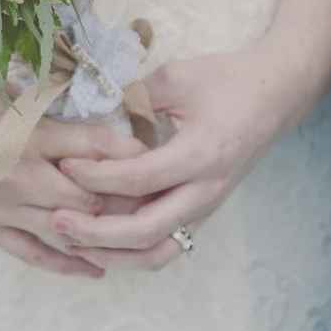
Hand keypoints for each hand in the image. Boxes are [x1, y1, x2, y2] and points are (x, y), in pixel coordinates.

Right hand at [0, 73, 151, 279]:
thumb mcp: (6, 93)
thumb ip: (48, 110)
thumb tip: (91, 114)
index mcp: (30, 134)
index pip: (96, 149)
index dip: (130, 154)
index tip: (153, 154)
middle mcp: (21, 176)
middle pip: (90, 198)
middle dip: (124, 199)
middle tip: (151, 197)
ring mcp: (1, 207)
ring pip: (67, 230)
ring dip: (101, 232)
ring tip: (133, 233)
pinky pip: (32, 253)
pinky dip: (66, 263)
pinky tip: (94, 268)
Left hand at [47, 40, 299, 270]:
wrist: (273, 96)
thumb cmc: (225, 81)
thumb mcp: (176, 78)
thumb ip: (132, 97)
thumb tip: (88, 114)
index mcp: (200, 156)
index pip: (138, 179)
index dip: (96, 176)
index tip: (64, 165)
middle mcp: (204, 191)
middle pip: (145, 232)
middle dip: (96, 232)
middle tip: (57, 220)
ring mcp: (204, 207)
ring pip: (156, 252)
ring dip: (112, 253)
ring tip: (72, 240)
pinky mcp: (200, 211)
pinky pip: (164, 245)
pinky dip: (130, 250)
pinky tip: (98, 241)